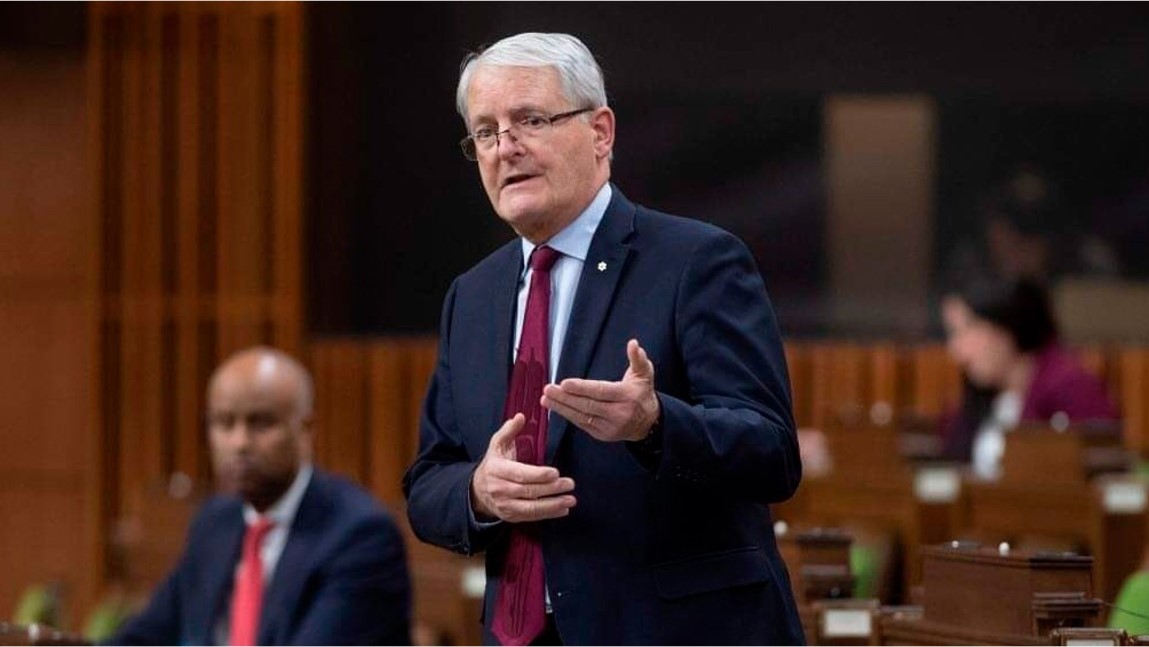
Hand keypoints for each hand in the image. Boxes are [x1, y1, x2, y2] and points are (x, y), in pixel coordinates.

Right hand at [470, 413, 576, 522]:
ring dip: (553, 505)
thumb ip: (508, 430)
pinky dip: (548, 514)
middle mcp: (499, 489)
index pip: (520, 474)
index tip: (555, 473)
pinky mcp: (510, 516)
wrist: (477, 491)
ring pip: (531, 508)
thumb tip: (520, 417)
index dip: (538, 475)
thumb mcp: (497, 445)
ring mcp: (504, 505)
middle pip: (528, 491)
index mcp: (497, 469)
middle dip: (551, 489)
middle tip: (570, 484)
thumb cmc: (493, 464)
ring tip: (571, 499)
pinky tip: (563, 510)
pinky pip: (531, 517)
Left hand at [542, 339, 660, 442]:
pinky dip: (568, 416)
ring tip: (545, 399)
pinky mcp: (602, 435)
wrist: (648, 423)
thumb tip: (633, 344)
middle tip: (548, 389)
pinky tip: (556, 407)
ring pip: (582, 417)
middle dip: (565, 398)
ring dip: (562, 408)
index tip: (564, 383)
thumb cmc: (642, 394)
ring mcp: (609, 427)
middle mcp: (619, 414)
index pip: (601, 391)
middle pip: (588, 405)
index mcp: (627, 397)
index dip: (582, 388)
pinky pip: (582, 424)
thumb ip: (637, 358)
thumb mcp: (644, 374)